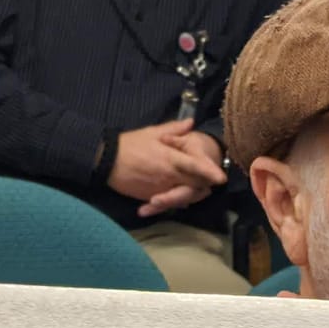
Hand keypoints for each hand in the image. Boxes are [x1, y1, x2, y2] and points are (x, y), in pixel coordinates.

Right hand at [108, 119, 227, 206]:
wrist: (106, 161)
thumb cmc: (130, 144)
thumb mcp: (152, 132)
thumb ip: (174, 129)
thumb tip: (191, 123)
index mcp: (171, 159)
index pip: (196, 167)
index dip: (210, 172)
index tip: (221, 178)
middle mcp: (168, 177)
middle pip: (195, 186)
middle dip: (205, 185)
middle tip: (212, 182)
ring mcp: (160, 190)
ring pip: (184, 197)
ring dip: (192, 194)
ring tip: (198, 189)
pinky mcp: (150, 198)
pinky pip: (169, 204)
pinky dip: (176, 201)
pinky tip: (179, 198)